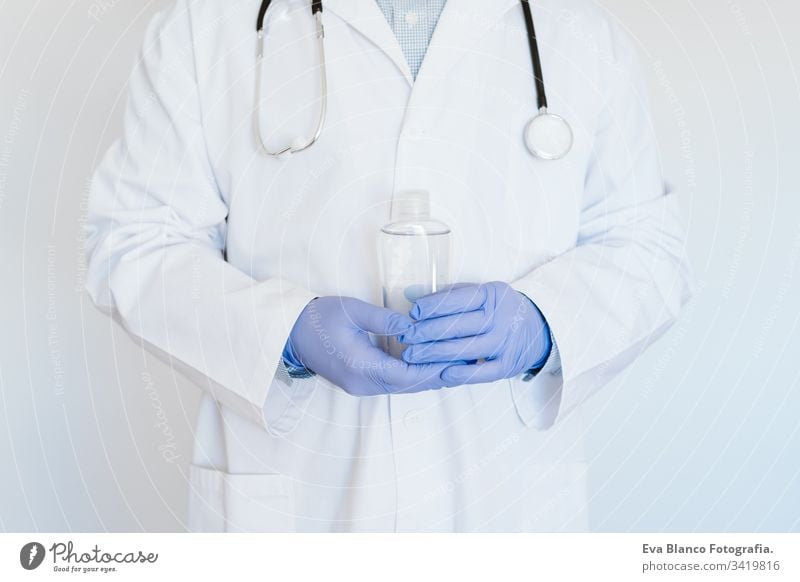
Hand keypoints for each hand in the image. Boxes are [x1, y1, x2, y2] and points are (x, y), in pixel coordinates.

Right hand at [284, 296, 452, 395]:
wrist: (290, 334)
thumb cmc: (317, 318)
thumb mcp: (351, 310)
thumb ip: (383, 318)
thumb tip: (412, 325)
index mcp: (360, 367)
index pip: (407, 375)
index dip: (434, 369)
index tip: (457, 359)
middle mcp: (363, 383)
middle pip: (410, 385)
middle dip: (438, 375)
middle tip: (467, 363)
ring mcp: (362, 386)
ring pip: (404, 386)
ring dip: (429, 376)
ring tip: (457, 364)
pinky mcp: (361, 382)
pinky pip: (394, 382)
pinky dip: (415, 375)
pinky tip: (432, 364)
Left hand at [400, 282, 550, 384]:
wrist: (539, 327)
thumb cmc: (498, 309)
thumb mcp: (479, 294)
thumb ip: (446, 295)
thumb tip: (410, 293)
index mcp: (492, 294)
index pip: (458, 299)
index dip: (433, 306)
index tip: (413, 313)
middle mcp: (501, 317)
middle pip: (459, 325)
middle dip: (427, 332)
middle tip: (406, 337)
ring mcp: (505, 342)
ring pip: (466, 348)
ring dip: (436, 353)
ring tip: (412, 355)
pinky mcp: (508, 364)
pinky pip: (483, 372)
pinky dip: (463, 373)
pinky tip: (442, 372)